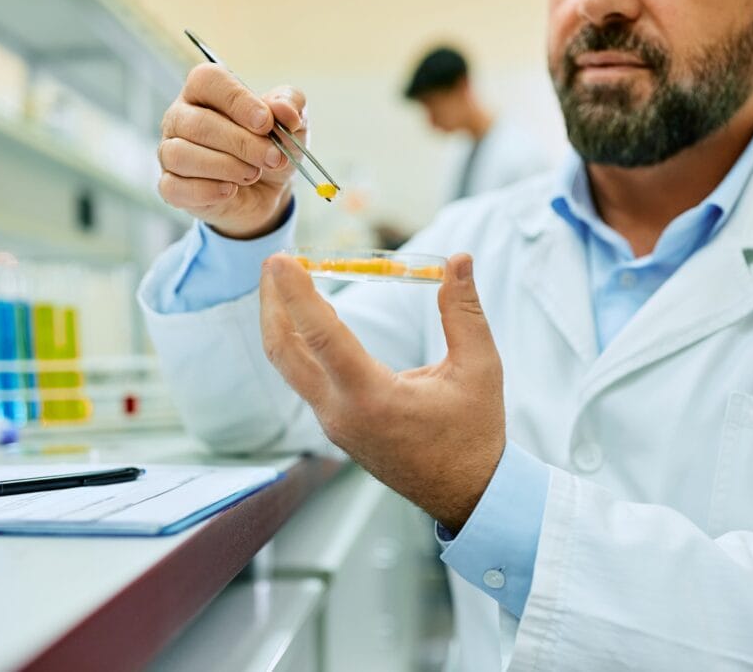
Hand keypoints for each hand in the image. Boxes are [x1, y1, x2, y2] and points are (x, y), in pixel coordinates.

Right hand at [158, 64, 306, 238]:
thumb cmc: (271, 146)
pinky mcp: (171, 186)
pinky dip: (207, 191)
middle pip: (199, 124)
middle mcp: (180, 117)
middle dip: (242, 143)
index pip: (208, 81)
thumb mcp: (290, 123)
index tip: (266, 123)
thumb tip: (285, 112)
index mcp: (204, 90)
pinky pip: (174, 187)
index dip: (238, 101)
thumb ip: (290, 107)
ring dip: (225, 167)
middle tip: (272, 158)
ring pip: (181, 154)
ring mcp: (170, 152)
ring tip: (252, 174)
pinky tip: (230, 190)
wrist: (268, 190)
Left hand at [260, 253, 505, 530]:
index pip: (322, 337)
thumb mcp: (480, 368)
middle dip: (273, 303)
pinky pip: (305, 378)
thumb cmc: (474, 433)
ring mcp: (334, 423)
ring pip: (289, 366)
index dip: (298, 294)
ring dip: (280, 322)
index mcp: (372, 399)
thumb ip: (463, 312)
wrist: (466, 494)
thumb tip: (459, 259)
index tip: (280, 260)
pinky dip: (298, 342)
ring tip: (282, 282)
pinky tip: (306, 318)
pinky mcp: (336, 425)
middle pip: (285, 352)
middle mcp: (341, 414)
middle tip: (273, 262)